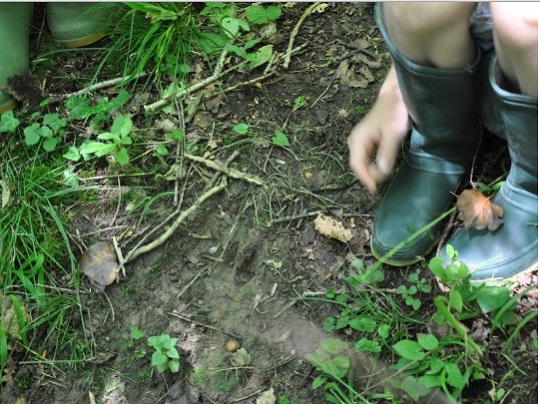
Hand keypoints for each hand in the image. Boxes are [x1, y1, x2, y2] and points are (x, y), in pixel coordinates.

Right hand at [348, 65, 409, 191]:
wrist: (394, 97)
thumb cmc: (393, 112)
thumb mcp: (392, 134)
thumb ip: (386, 153)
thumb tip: (382, 171)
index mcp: (357, 139)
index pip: (356, 164)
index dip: (364, 178)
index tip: (374, 188)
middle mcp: (355, 141)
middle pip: (358, 165)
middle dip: (369, 176)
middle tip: (381, 183)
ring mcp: (359, 142)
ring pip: (362, 163)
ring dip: (371, 171)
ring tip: (383, 176)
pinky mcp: (366, 142)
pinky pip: (366, 158)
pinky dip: (373, 165)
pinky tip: (382, 168)